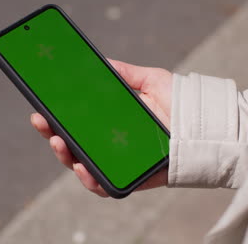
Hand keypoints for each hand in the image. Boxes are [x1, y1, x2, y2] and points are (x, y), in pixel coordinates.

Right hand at [31, 59, 171, 196]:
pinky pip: (106, 186)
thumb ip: (126, 73)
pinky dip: (91, 181)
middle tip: (42, 122)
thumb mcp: (151, 81)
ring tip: (58, 142)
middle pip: (74, 144)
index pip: (77, 122)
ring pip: (83, 166)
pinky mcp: (132, 179)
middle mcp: (111, 143)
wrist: (206, 126)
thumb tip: (101, 61)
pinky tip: (82, 168)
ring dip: (66, 157)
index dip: (57, 118)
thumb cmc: (180, 104)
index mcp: (112, 122)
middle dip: (53, 135)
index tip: (41, 108)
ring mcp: (120, 162)